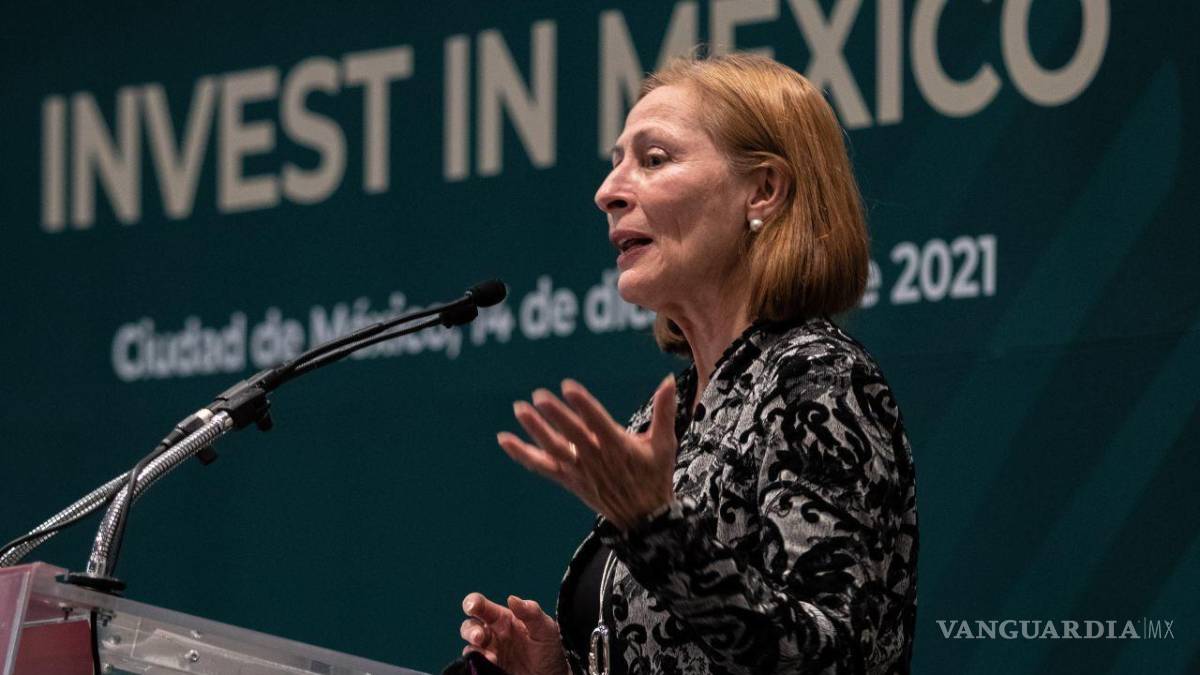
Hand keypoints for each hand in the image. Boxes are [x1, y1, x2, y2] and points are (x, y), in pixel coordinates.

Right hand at [460, 592, 567, 674]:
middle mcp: (493, 634)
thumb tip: (511, 598)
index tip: (472, 606)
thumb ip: (531, 612)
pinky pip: (476, 664)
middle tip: (479, 637)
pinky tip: (490, 664)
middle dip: (471, 630)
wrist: (556, 674)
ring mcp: (491, 652)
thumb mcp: (545, 628)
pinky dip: (477, 663)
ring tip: (490, 657)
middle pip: (470, 626)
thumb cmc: (551, 647)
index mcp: (503, 618)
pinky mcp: (491, 669)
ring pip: (470, 646)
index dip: (473, 603)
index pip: (482, 606)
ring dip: (473, 648)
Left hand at [497, 375, 677, 530]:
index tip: (568, 387)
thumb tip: (669, 380)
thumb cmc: (654, 476)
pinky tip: (505, 439)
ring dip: (535, 429)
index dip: (583, 405)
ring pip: (554, 448)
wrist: (644, 518)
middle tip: (539, 396)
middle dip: (555, 415)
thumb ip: (664, 410)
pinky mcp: (568, 479)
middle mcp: (596, 458)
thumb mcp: (664, 444)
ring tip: (520, 409)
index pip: (597, 422)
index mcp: (618, 446)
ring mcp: (579, 470)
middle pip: (572, 434)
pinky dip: (522, 454)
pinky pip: (541, 466)